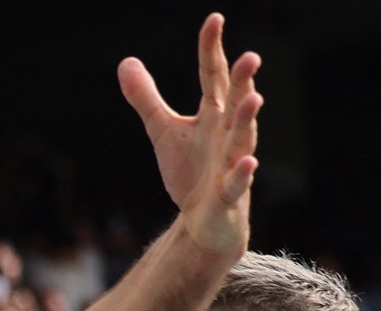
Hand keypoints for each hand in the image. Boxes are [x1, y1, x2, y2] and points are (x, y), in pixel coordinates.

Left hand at [118, 13, 261, 257]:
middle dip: (243, 80)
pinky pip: (238, 182)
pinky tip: (248, 162)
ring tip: (254, 98)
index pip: (213, 75)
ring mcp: (231, 163)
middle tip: (250, 56)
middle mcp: (226, 134)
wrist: (204, 221)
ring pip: (243, 138)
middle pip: (235, 102)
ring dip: (247, 119)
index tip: (214, 19)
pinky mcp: (229, 194)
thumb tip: (126, 62)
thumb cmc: (191, 173)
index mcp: (213, 114)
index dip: (212, 49)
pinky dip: (243, 173)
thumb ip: (147, 99)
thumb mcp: (163, 131)